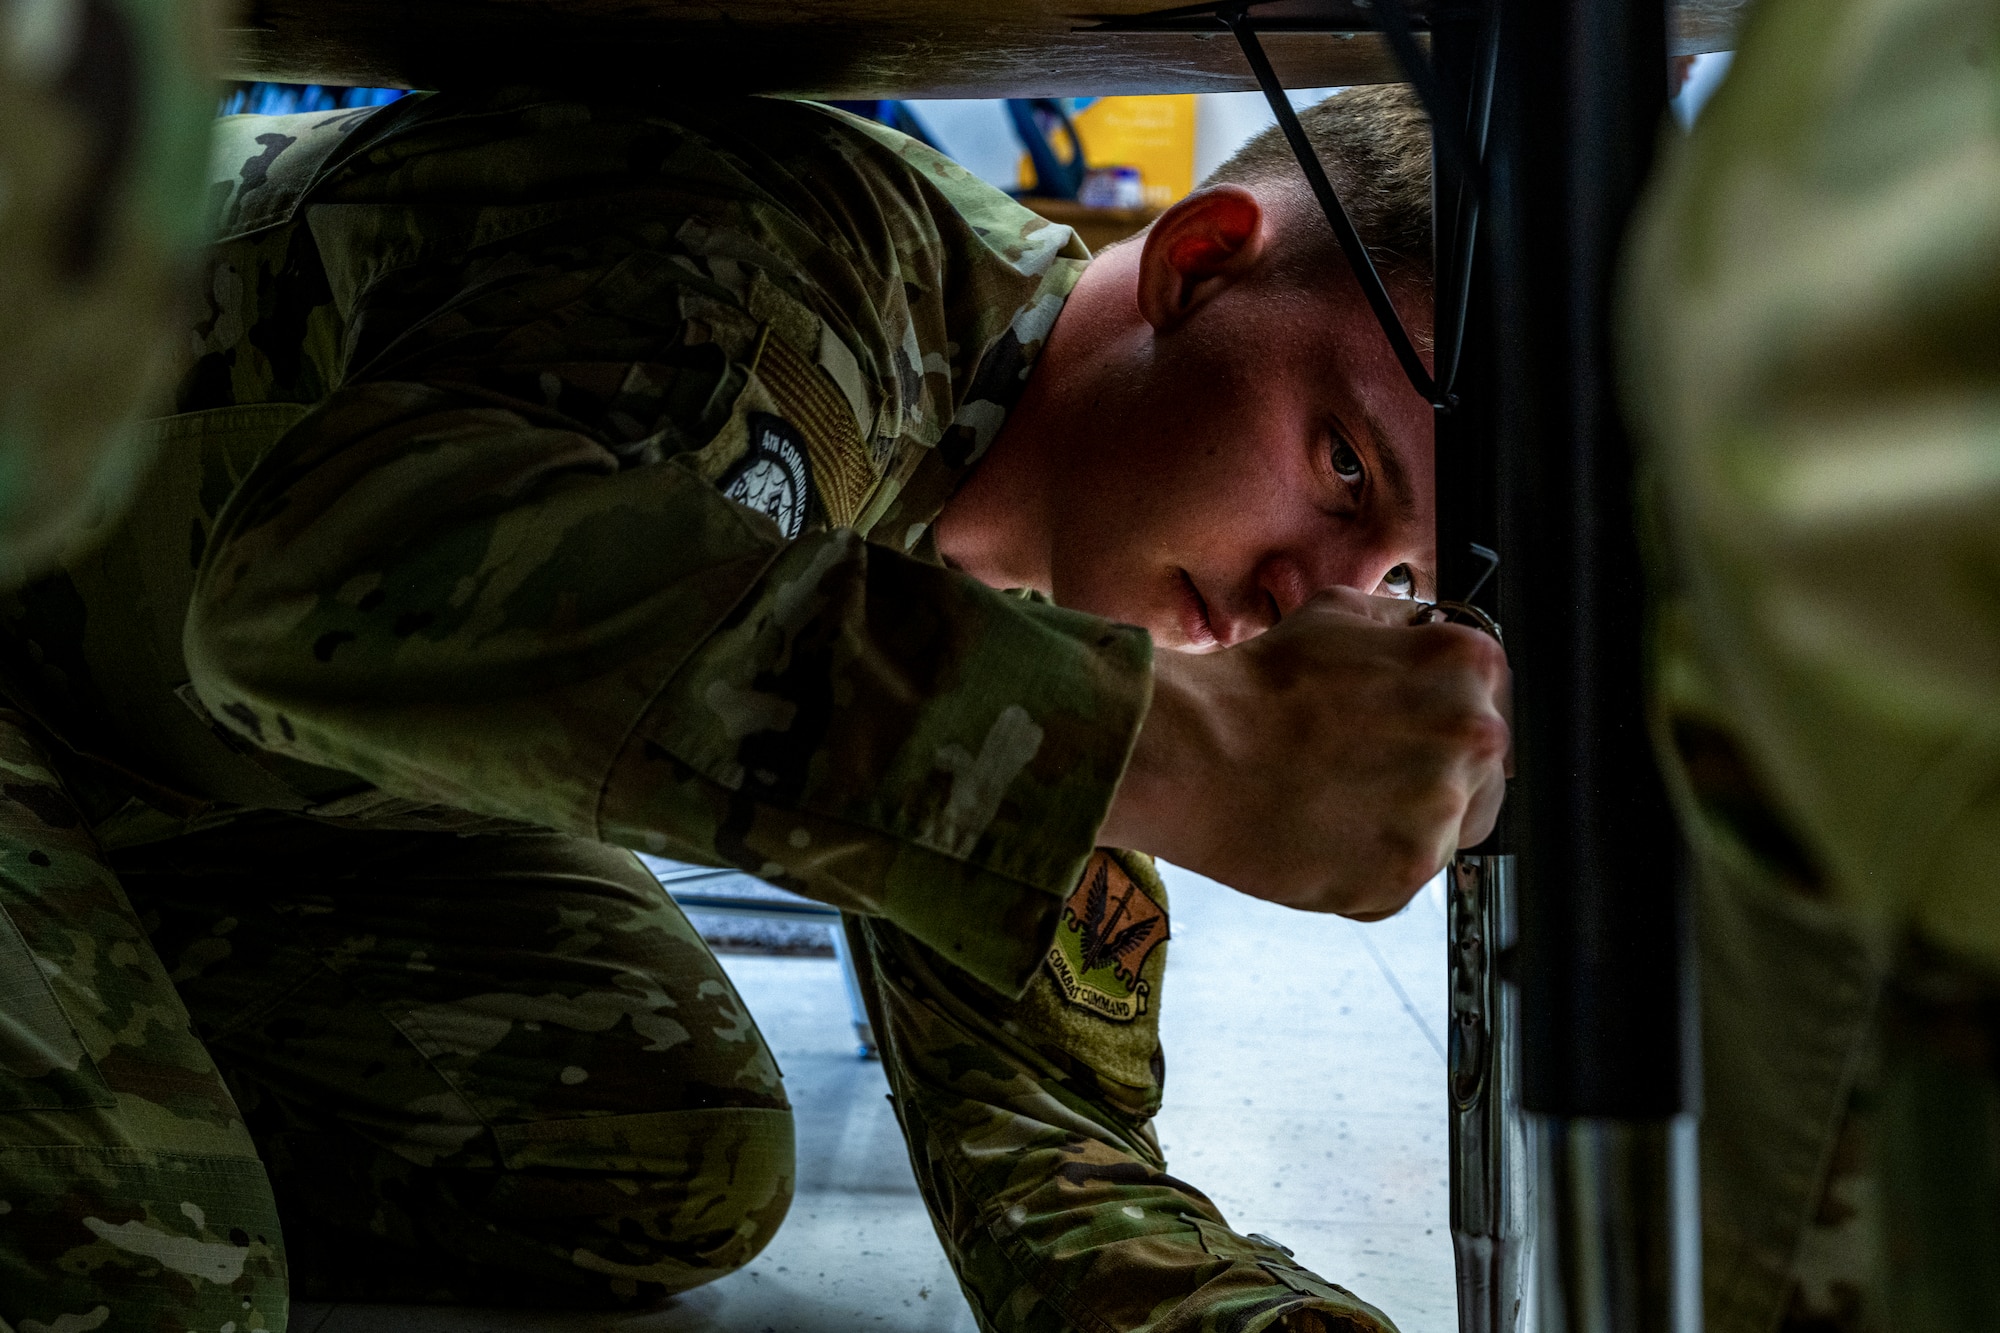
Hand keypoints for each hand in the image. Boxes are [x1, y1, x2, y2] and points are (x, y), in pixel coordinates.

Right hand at [1098, 587, 1510, 916]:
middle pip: (1481, 771)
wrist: (1198, 755)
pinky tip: (1322, 834)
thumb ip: (1401, 626)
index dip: (1443, 710)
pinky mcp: (1406, 873)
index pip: (1491, 694)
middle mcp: (1471, 737)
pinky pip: (1403, 877)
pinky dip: (1367, 866)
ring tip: (1336, 802)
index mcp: (1466, 665)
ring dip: (1403, 823)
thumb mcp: (1338, 613)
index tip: (1411, 726)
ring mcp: (1443, 812)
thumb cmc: (1256, 687)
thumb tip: (1420, 639)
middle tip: (1364, 769)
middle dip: (1431, 772)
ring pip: (1447, 830)